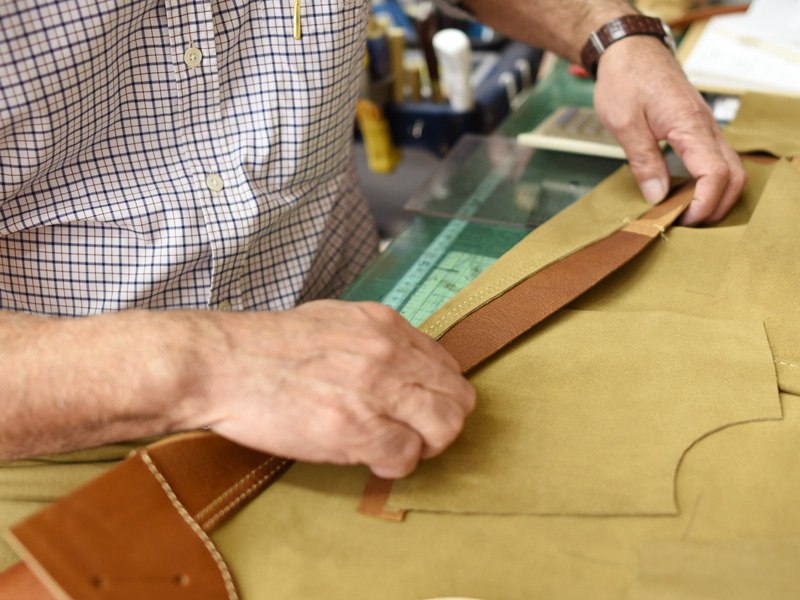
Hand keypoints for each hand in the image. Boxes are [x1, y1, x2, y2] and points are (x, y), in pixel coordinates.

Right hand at [188, 301, 475, 478]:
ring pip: (445, 428)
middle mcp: (389, 353)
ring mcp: (375, 390)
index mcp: (385, 325)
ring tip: (397, 447)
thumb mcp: (333, 320)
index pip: (447, 365)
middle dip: (442, 422)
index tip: (417, 408)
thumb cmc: (268, 346)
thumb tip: (401, 365)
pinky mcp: (355, 428)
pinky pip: (406, 456)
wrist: (222, 362)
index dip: (437, 394)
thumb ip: (375, 340)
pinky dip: (395, 465)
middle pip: (458, 398)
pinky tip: (372, 459)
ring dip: (427, 445)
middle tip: (414, 434)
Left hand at [593, 36, 746, 224]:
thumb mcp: (624, 124)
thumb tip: (657, 196)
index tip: (683, 219)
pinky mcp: (697, 128)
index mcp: (690, 125)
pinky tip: (684, 191)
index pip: (715, 174)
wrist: (630, 51)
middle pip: (734, 175)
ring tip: (685, 212)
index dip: (704, 204)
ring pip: (730, 168)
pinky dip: (708, 181)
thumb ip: (643, 162)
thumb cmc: (626, 79)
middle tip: (686, 223)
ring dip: (715, 195)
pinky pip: (715, 159)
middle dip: (716, 206)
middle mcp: (705, 126)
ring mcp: (705, 126)